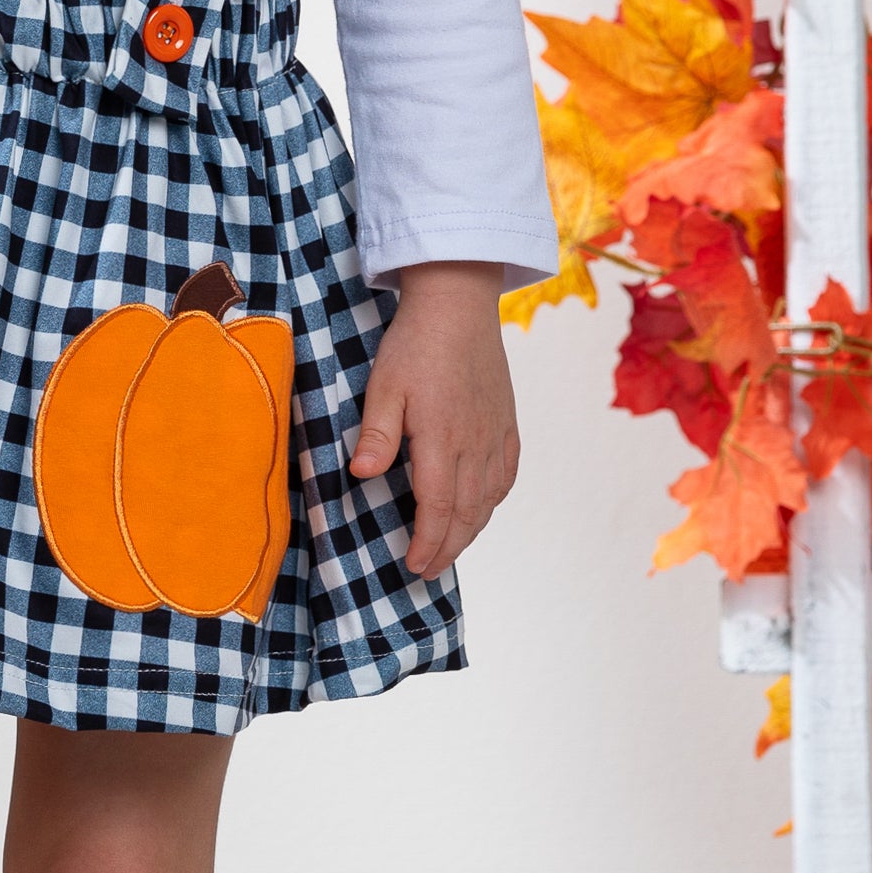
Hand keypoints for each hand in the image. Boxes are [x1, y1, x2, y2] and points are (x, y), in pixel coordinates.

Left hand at [347, 261, 520, 577]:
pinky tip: (484, 507)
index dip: (428, 541)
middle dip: (448, 547)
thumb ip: (377, 432)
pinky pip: (507, 472)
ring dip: (472, 529)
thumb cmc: (415, 342)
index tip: (415, 565)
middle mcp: (475, 441)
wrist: (459, 302)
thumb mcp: (384, 385)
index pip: (438, 506)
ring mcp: (495, 431)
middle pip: (467, 511)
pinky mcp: (507, 419)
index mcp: (442, 437)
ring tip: (451, 548)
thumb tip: (363, 475)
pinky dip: (495, 499)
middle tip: (429, 570)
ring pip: (490, 497)